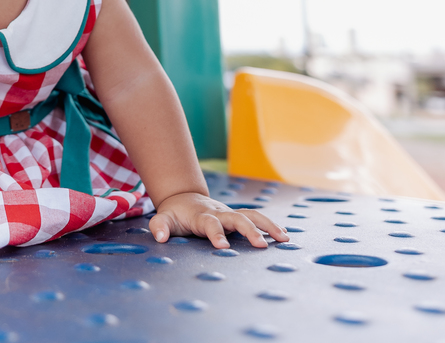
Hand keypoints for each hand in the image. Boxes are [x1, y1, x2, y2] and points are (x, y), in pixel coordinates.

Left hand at [149, 192, 288, 248]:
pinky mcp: (237, 217)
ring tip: (284, 239)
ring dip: (268, 225)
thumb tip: (159, 237)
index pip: (210, 223)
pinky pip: (256, 218)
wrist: (184, 197)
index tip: (223, 247)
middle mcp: (219, 213)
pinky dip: (270, 225)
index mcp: (201, 215)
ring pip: (252, 215)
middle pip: (237, 217)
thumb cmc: (175, 213)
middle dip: (250, 230)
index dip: (216, 234)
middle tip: (262, 246)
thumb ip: (160, 226)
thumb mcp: (163, 218)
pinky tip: (284, 235)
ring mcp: (230, 214)